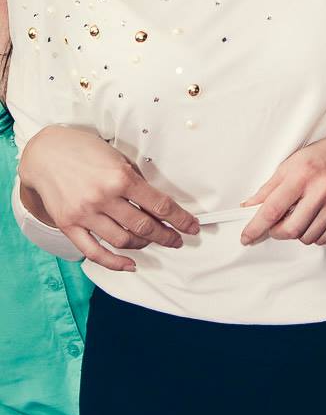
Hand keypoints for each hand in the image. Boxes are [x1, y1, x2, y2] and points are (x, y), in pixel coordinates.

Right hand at [19, 126, 199, 272]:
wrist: (45, 153)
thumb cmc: (85, 149)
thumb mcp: (117, 157)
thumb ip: (135, 180)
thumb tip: (156, 203)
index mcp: (121, 177)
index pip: (160, 206)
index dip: (180, 220)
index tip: (192, 227)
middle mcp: (104, 198)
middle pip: (144, 227)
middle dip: (167, 236)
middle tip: (178, 240)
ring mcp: (85, 214)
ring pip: (123, 241)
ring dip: (144, 245)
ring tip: (153, 242)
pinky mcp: (69, 225)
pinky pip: (94, 252)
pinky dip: (115, 262)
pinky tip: (130, 264)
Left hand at [240, 117, 325, 246]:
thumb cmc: (323, 154)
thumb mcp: (292, 163)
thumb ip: (270, 187)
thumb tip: (250, 206)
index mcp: (302, 174)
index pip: (273, 208)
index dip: (256, 227)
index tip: (246, 237)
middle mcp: (321, 189)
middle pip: (291, 229)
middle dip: (277, 233)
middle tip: (275, 226)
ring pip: (307, 237)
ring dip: (297, 233)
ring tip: (299, 217)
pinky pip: (325, 238)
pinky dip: (314, 234)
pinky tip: (314, 220)